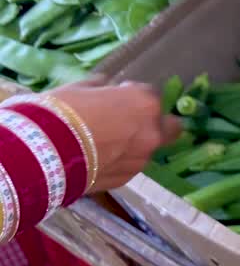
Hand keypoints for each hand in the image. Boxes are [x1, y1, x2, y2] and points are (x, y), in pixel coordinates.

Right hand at [50, 77, 182, 191]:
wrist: (43, 153)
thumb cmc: (61, 112)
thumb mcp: (80, 89)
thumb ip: (101, 88)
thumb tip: (106, 86)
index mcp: (144, 103)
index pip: (150, 94)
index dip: (133, 94)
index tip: (118, 96)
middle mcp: (152, 132)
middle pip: (170, 126)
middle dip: (155, 122)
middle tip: (131, 120)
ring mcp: (142, 158)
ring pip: (148, 148)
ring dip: (135, 144)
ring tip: (105, 143)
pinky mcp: (127, 178)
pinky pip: (130, 165)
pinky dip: (120, 160)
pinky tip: (98, 158)